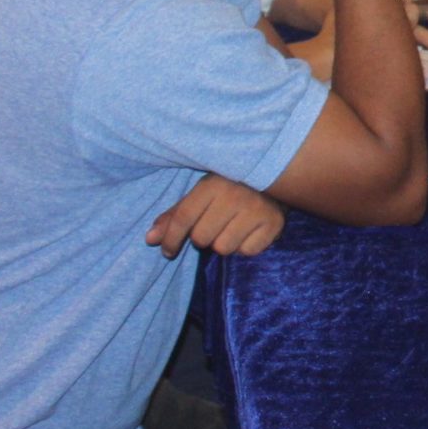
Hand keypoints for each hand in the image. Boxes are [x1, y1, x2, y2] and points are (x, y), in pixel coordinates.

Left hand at [147, 174, 283, 257]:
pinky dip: (244, 246)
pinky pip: (246, 252)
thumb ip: (175, 216)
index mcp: (213, 184)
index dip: (170, 239)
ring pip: (223, 248)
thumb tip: (149, 240)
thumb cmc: (231, 187)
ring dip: (224, 243)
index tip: (168, 251)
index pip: (183, 219)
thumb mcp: (201, 194)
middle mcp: (235, 195)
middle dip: (203, 238)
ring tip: (232, 228)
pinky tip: (249, 231)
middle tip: (214, 226)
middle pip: (201, 238)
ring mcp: (257, 210)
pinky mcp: (274, 225)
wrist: (278, 176)